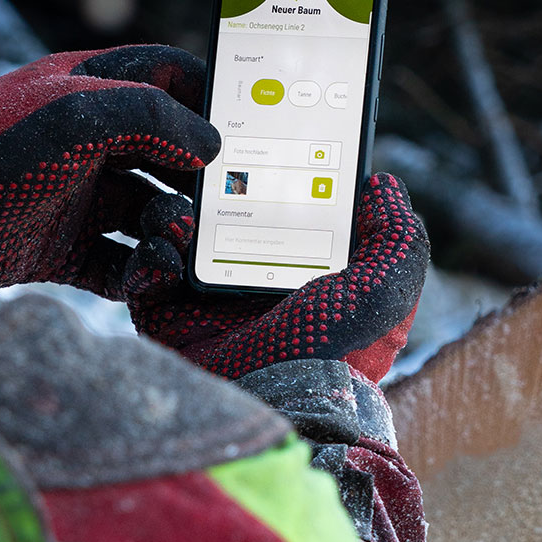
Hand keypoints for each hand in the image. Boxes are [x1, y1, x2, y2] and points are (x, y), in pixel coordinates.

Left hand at [0, 45, 217, 288]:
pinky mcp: (66, 249)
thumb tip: (209, 146)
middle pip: (171, 155)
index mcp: (94, 89)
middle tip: (221, 202)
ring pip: (152, 214)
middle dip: (199, 179)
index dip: (208, 95)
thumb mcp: (77, 114)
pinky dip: (144, 274)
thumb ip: (152, 116)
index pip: (169, 76)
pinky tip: (150, 274)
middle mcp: (92, 141)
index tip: (243, 126)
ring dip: (172, 229)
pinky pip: (123, 264)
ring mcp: (80, 196)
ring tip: (170, 239)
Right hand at [119, 173, 428, 384]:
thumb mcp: (384, 288)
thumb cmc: (338, 352)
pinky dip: (148, 260)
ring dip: (170, 214)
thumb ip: (396, 235)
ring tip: (178, 215)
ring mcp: (208, 302)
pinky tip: (166, 253)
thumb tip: (382, 182)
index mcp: (305, 267)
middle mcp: (255, 280)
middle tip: (197, 167)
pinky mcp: (171, 323)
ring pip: (175, 234)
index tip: (251, 132)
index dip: (267, 169)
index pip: (281, 204)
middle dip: (202, 184)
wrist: (283, 408)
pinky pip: (145, 279)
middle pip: (218, 210)